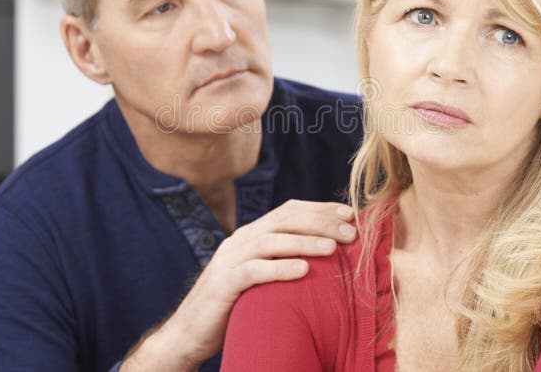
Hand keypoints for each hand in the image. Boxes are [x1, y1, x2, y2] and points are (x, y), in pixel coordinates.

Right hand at [120, 200, 356, 370]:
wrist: (190, 331)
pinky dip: (279, 268)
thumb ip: (283, 260)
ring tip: (333, 247)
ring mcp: (230, 260)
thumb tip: (328, 253)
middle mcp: (241, 240)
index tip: (350, 214)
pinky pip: (253, 271)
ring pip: (271, 241)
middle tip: (350, 230)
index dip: (319, 209)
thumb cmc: (236, 304)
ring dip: (304, 242)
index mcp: (252, 235)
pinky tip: (302, 271)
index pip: (289, 210)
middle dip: (319, 222)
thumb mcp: (262, 275)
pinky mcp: (224, 284)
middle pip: (284, 220)